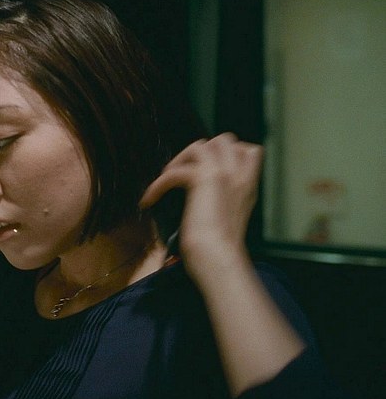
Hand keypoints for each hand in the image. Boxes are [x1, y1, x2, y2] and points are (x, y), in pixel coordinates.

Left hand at [139, 133, 262, 281]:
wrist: (220, 258)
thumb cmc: (221, 248)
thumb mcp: (231, 217)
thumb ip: (225, 197)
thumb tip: (204, 192)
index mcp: (248, 185)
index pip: (249, 150)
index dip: (226, 153)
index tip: (208, 169)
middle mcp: (240, 175)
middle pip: (223, 140)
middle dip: (200, 152)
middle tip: (183, 173)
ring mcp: (224, 174)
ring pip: (200, 146)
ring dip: (179, 161)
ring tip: (167, 181)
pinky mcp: (205, 179)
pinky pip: (173, 172)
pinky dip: (157, 185)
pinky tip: (149, 200)